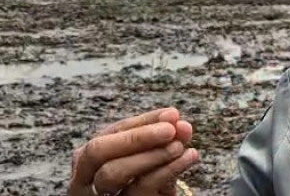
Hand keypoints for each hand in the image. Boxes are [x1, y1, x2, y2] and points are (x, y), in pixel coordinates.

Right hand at [69, 107, 198, 195]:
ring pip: (113, 172)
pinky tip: (188, 158)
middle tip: (170, 129)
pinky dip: (167, 170)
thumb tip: (178, 122)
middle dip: (136, 136)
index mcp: (91, 158)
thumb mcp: (154, 157)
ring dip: (152, 154)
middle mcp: (86, 177)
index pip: (110, 132)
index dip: (142, 122)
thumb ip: (164, 137)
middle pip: (97, 151)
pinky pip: (139, 188)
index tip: (172, 115)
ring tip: (180, 146)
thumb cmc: (150, 181)